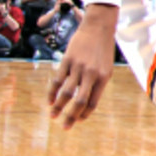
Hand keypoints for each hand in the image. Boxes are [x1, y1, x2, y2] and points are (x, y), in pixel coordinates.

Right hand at [48, 11, 115, 129]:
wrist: (98, 28)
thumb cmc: (102, 51)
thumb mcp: (106, 68)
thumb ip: (97, 84)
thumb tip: (84, 103)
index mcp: (103, 79)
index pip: (93, 102)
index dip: (84, 114)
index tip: (77, 121)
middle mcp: (91, 75)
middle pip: (79, 101)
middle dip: (71, 117)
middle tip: (65, 128)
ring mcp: (78, 68)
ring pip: (66, 93)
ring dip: (59, 107)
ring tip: (53, 116)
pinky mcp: (67, 61)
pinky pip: (57, 80)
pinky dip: (52, 92)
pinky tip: (49, 101)